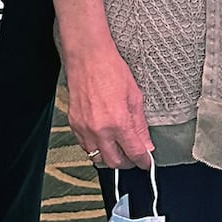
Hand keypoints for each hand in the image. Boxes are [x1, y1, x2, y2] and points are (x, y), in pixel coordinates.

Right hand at [65, 45, 152, 170]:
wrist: (88, 58)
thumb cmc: (111, 70)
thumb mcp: (135, 97)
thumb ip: (140, 125)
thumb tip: (146, 144)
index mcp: (118, 122)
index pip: (134, 152)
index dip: (143, 161)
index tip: (147, 163)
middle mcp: (99, 129)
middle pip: (114, 162)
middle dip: (127, 162)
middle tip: (134, 156)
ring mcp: (84, 128)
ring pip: (97, 158)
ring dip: (110, 157)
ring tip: (119, 148)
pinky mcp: (74, 124)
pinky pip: (85, 146)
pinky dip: (96, 147)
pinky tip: (104, 139)